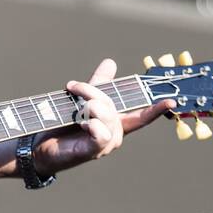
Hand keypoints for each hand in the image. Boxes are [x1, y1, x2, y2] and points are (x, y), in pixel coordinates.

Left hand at [33, 58, 175, 176]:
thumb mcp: (81, 99)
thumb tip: (111, 62)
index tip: (172, 101)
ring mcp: (106, 144)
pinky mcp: (94, 151)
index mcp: (115, 122)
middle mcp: (115, 134)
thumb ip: (98, 83)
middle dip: (92, 91)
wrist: (40, 144)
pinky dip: (90, 123)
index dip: (156, 109)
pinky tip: (81, 123)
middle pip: (113, 105)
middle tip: (72, 86)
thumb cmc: (62, 124)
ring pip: (107, 115)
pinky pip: (101, 133)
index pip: (141, 115)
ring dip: (88, 104)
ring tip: (73, 109)